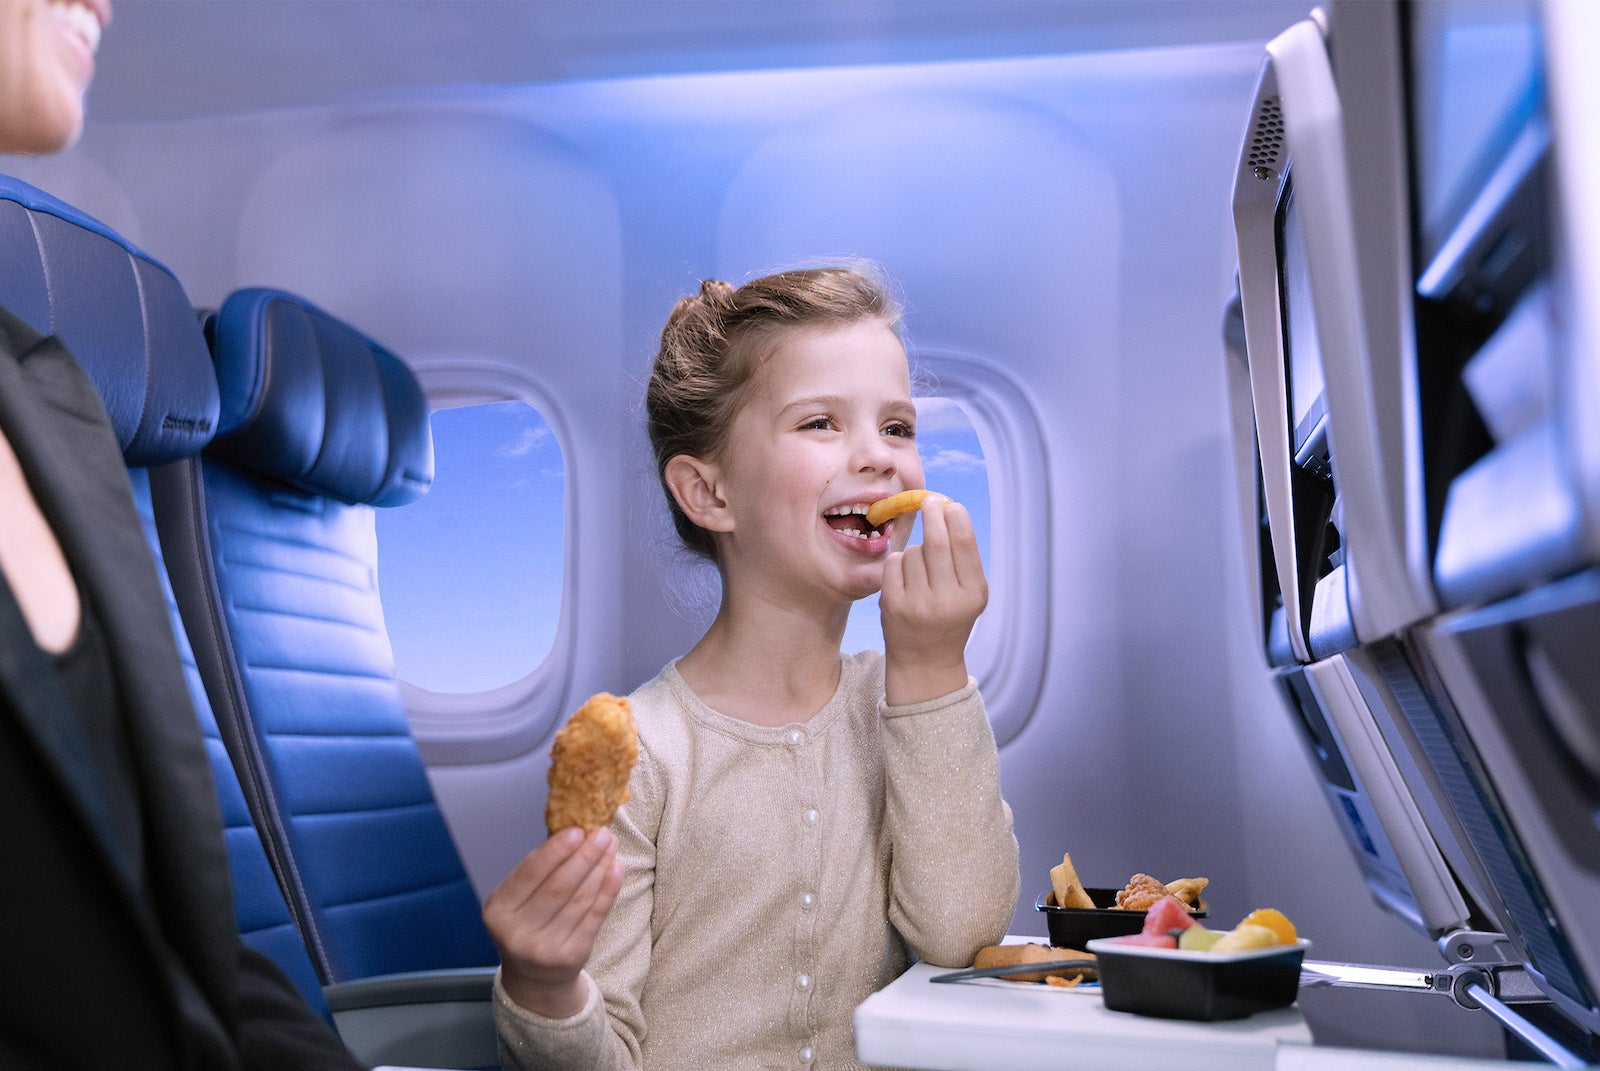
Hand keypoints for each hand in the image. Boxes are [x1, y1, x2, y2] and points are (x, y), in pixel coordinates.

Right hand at [482, 826, 624, 1017]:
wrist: (535, 979)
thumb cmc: (527, 924)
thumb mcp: (517, 901)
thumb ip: (538, 871)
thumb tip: (573, 831)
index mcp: (498, 911)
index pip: (529, 874)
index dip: (555, 851)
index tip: (577, 830)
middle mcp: (516, 932)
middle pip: (558, 886)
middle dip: (584, 856)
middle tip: (602, 833)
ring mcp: (544, 948)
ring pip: (579, 900)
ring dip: (599, 868)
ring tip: (611, 847)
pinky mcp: (570, 957)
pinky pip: (594, 917)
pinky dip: (608, 891)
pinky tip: (616, 870)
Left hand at [879, 496, 987, 704]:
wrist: (925, 660)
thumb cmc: (950, 616)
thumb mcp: (969, 592)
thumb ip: (963, 557)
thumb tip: (947, 508)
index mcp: (973, 595)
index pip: (965, 545)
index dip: (957, 518)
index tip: (950, 504)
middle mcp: (947, 600)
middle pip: (936, 542)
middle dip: (932, 515)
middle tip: (929, 501)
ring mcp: (917, 603)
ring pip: (913, 551)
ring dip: (916, 550)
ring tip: (923, 571)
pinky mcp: (892, 605)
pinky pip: (894, 562)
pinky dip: (899, 561)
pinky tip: (906, 578)